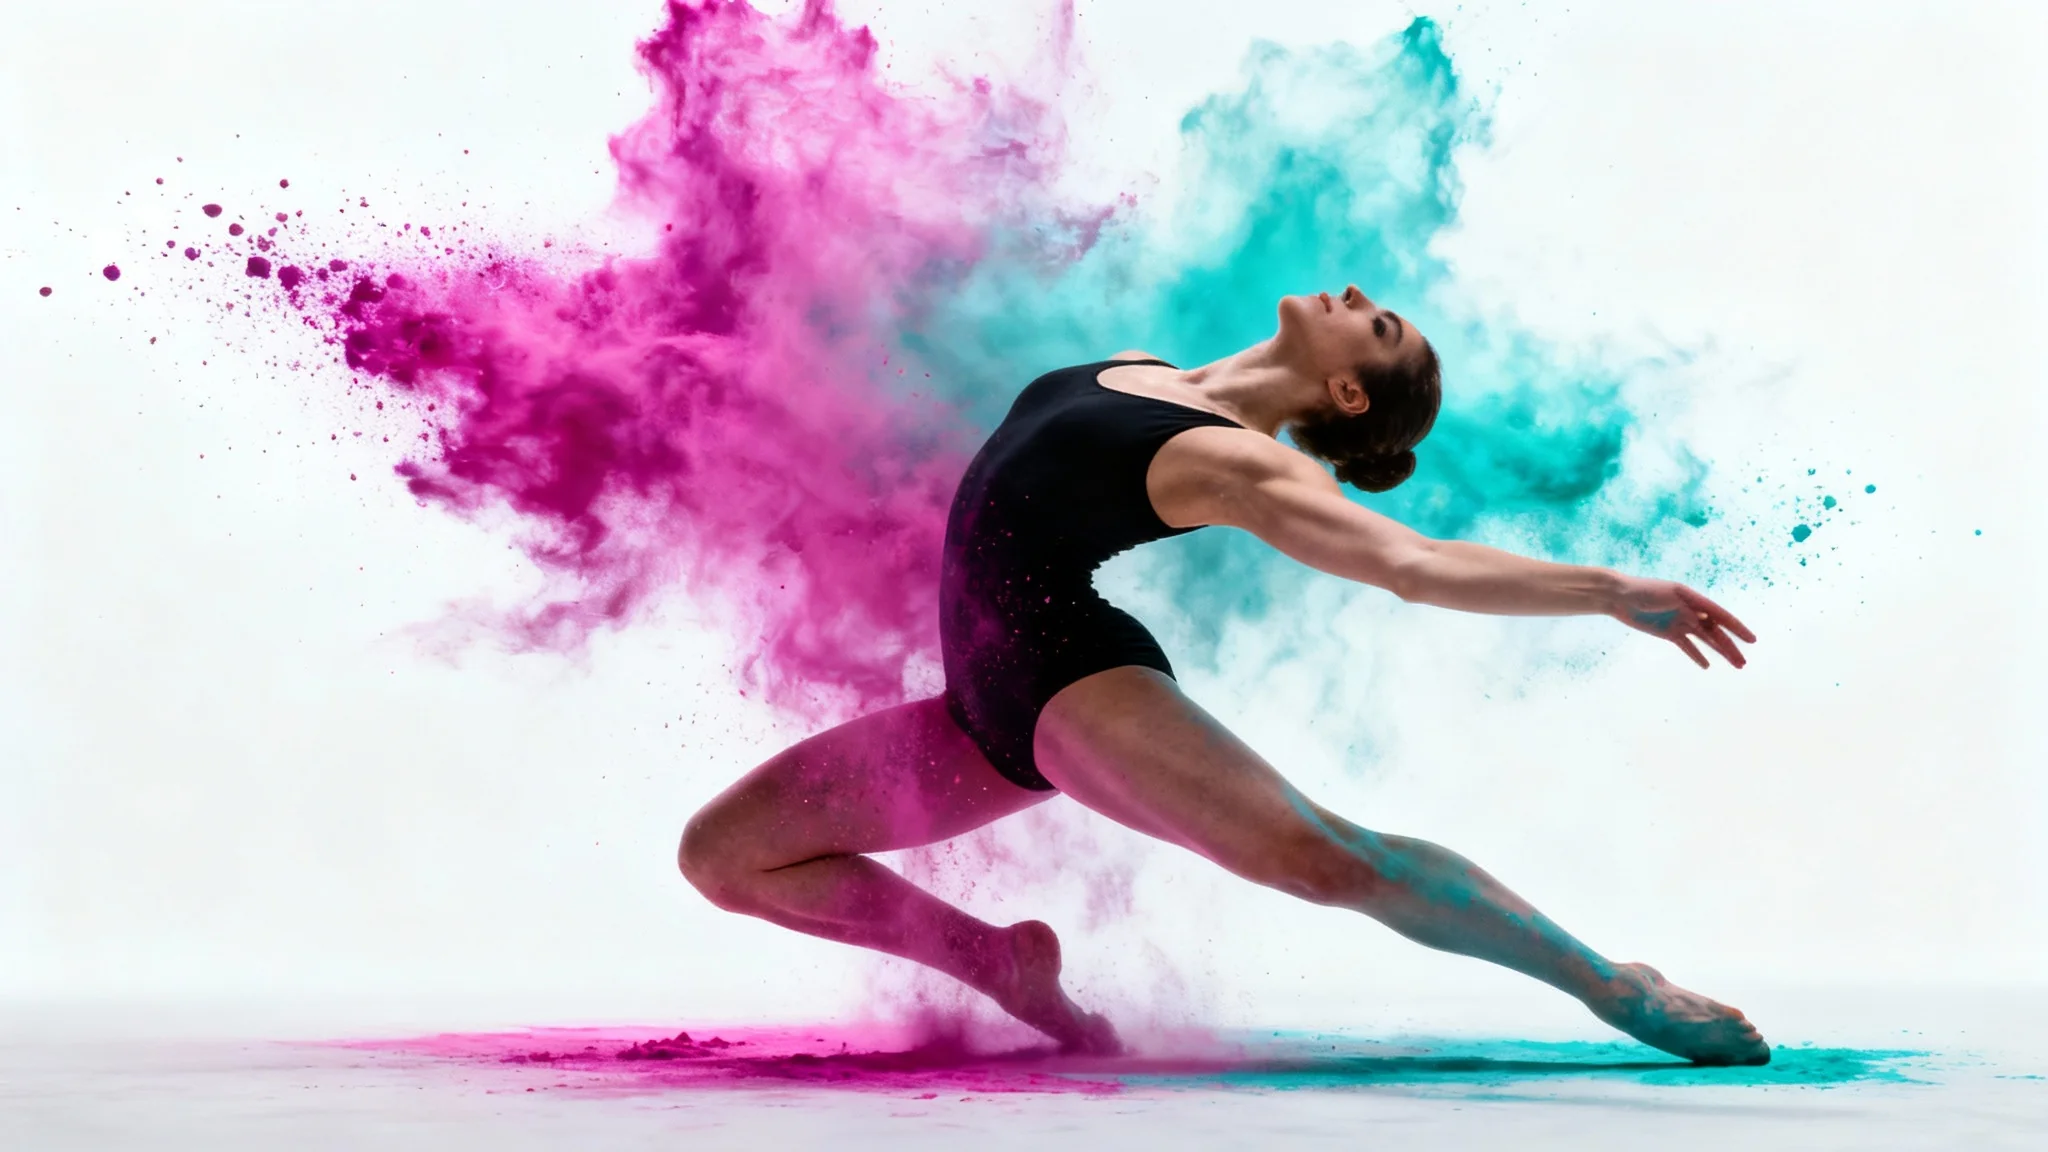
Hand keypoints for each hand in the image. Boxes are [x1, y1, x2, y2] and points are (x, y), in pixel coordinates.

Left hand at [1608, 576, 1754, 668]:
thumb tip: (1706, 617)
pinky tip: (1707, 665)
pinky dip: (1696, 655)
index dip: (1737, 628)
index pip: (1721, 616)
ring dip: (1719, 652)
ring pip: (1705, 641)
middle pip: (1715, 632)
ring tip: (1735, 665)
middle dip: (1730, 647)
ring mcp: (1681, 623)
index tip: (1751, 640)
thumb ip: (1688, 606)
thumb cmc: (1644, 590)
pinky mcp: (1668, 633)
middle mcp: (1691, 612)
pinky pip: (1687, 646)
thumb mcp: (1669, 594)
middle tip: (1742, 663)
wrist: (1620, 596)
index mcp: (1694, 599)